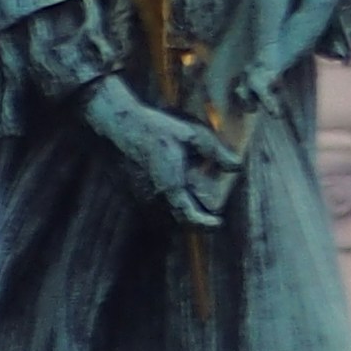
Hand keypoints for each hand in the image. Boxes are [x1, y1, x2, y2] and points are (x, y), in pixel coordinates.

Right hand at [83, 75, 238, 228]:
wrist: (114, 125)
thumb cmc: (153, 128)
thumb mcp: (191, 135)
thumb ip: (215, 152)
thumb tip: (236, 166)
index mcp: (170, 188)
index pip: (190, 219)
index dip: (205, 225)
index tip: (218, 223)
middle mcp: (153, 199)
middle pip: (176, 223)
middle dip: (193, 222)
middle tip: (208, 215)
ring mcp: (138, 197)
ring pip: (160, 218)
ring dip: (176, 216)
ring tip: (190, 205)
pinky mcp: (129, 191)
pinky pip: (149, 209)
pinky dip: (162, 208)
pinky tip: (169, 192)